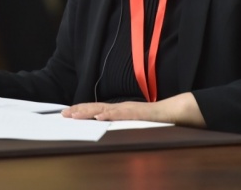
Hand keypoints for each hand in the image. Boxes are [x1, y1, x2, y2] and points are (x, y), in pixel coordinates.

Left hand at [61, 92, 204, 127]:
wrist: (178, 112)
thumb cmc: (157, 119)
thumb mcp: (135, 124)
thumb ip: (123, 125)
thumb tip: (109, 131)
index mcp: (120, 111)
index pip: (97, 110)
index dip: (82, 111)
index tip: (67, 113)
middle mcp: (122, 108)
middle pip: (96, 108)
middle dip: (79, 110)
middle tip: (63, 114)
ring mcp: (130, 110)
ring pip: (105, 110)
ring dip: (88, 112)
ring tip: (74, 114)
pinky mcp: (139, 113)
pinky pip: (122, 115)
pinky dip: (109, 115)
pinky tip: (98, 116)